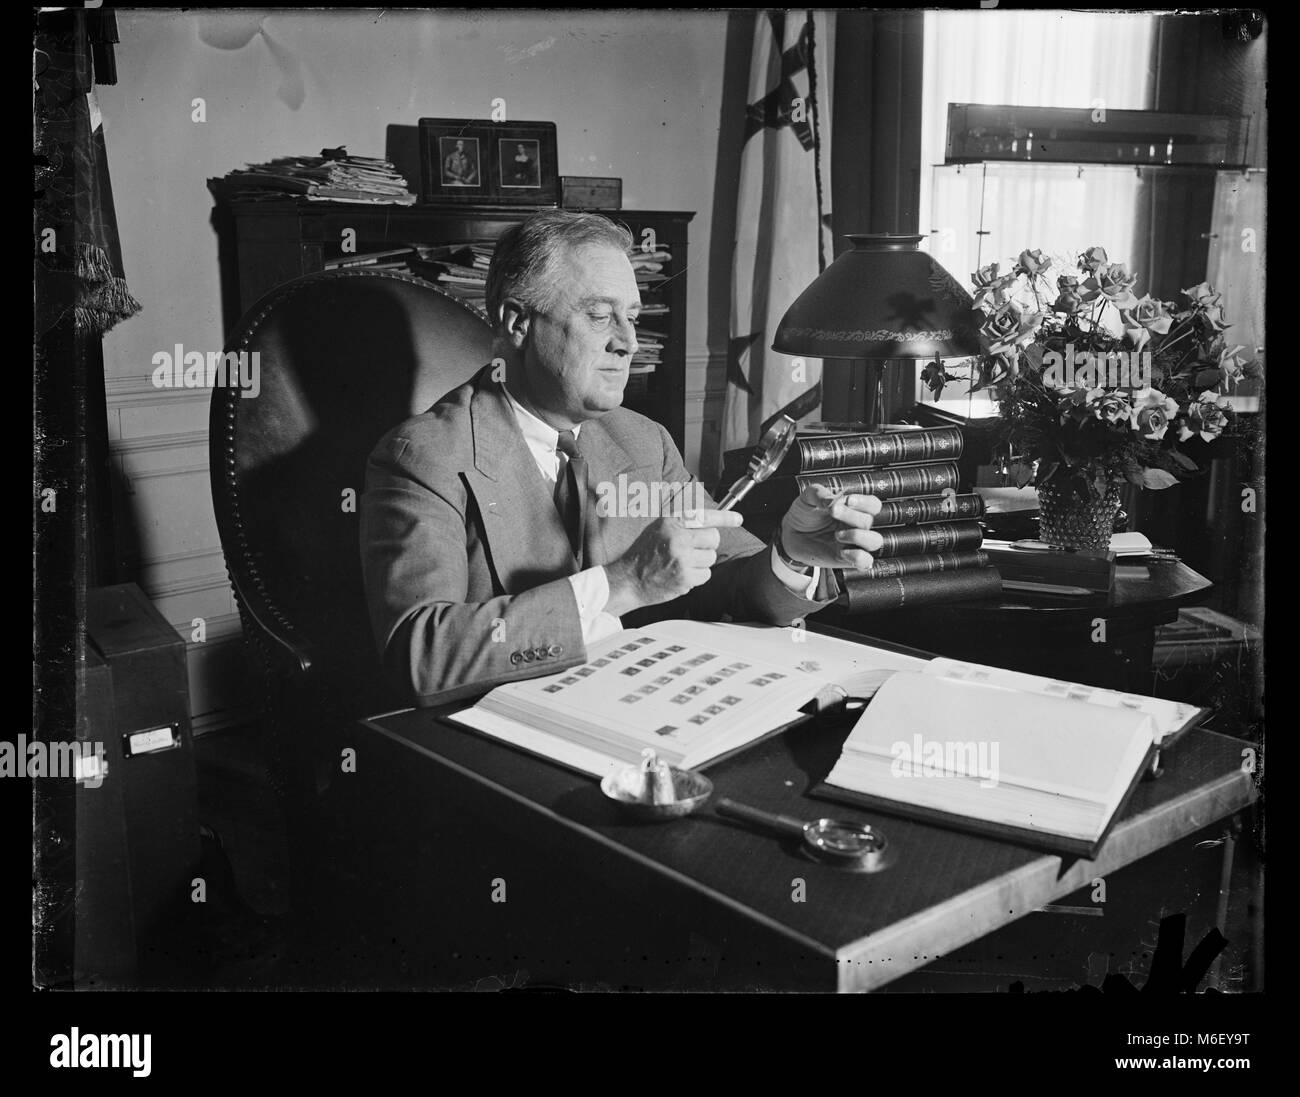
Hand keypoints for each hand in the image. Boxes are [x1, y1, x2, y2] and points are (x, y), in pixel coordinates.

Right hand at [605, 509, 742, 615]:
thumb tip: (708, 523)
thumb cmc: (643, 555)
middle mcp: (677, 537)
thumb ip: (681, 525)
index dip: (725, 517)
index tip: (738, 519)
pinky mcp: (685, 576)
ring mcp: (681, 558)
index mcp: (670, 522)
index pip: (703, 516)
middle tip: (693, 551)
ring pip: (711, 558)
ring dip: (701, 563)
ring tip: (682, 564)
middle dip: (708, 545)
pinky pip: (705, 575)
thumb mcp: (658, 530)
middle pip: (714, 538)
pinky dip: (697, 577)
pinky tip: (681, 575)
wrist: (628, 580)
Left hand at [779, 485, 882, 569]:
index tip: (848, 500)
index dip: (865, 502)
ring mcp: (853, 543)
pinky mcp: (847, 559)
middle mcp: (856, 525)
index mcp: (853, 508)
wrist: (791, 534)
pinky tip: (842, 552)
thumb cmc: (804, 513)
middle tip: (832, 512)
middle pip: (868, 520)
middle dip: (851, 515)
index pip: (873, 504)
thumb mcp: (808, 497)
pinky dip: (859, 557)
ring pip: (874, 541)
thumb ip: (819, 493)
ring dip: (858, 536)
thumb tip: (832, 501)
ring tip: (838, 534)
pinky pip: (865, 562)